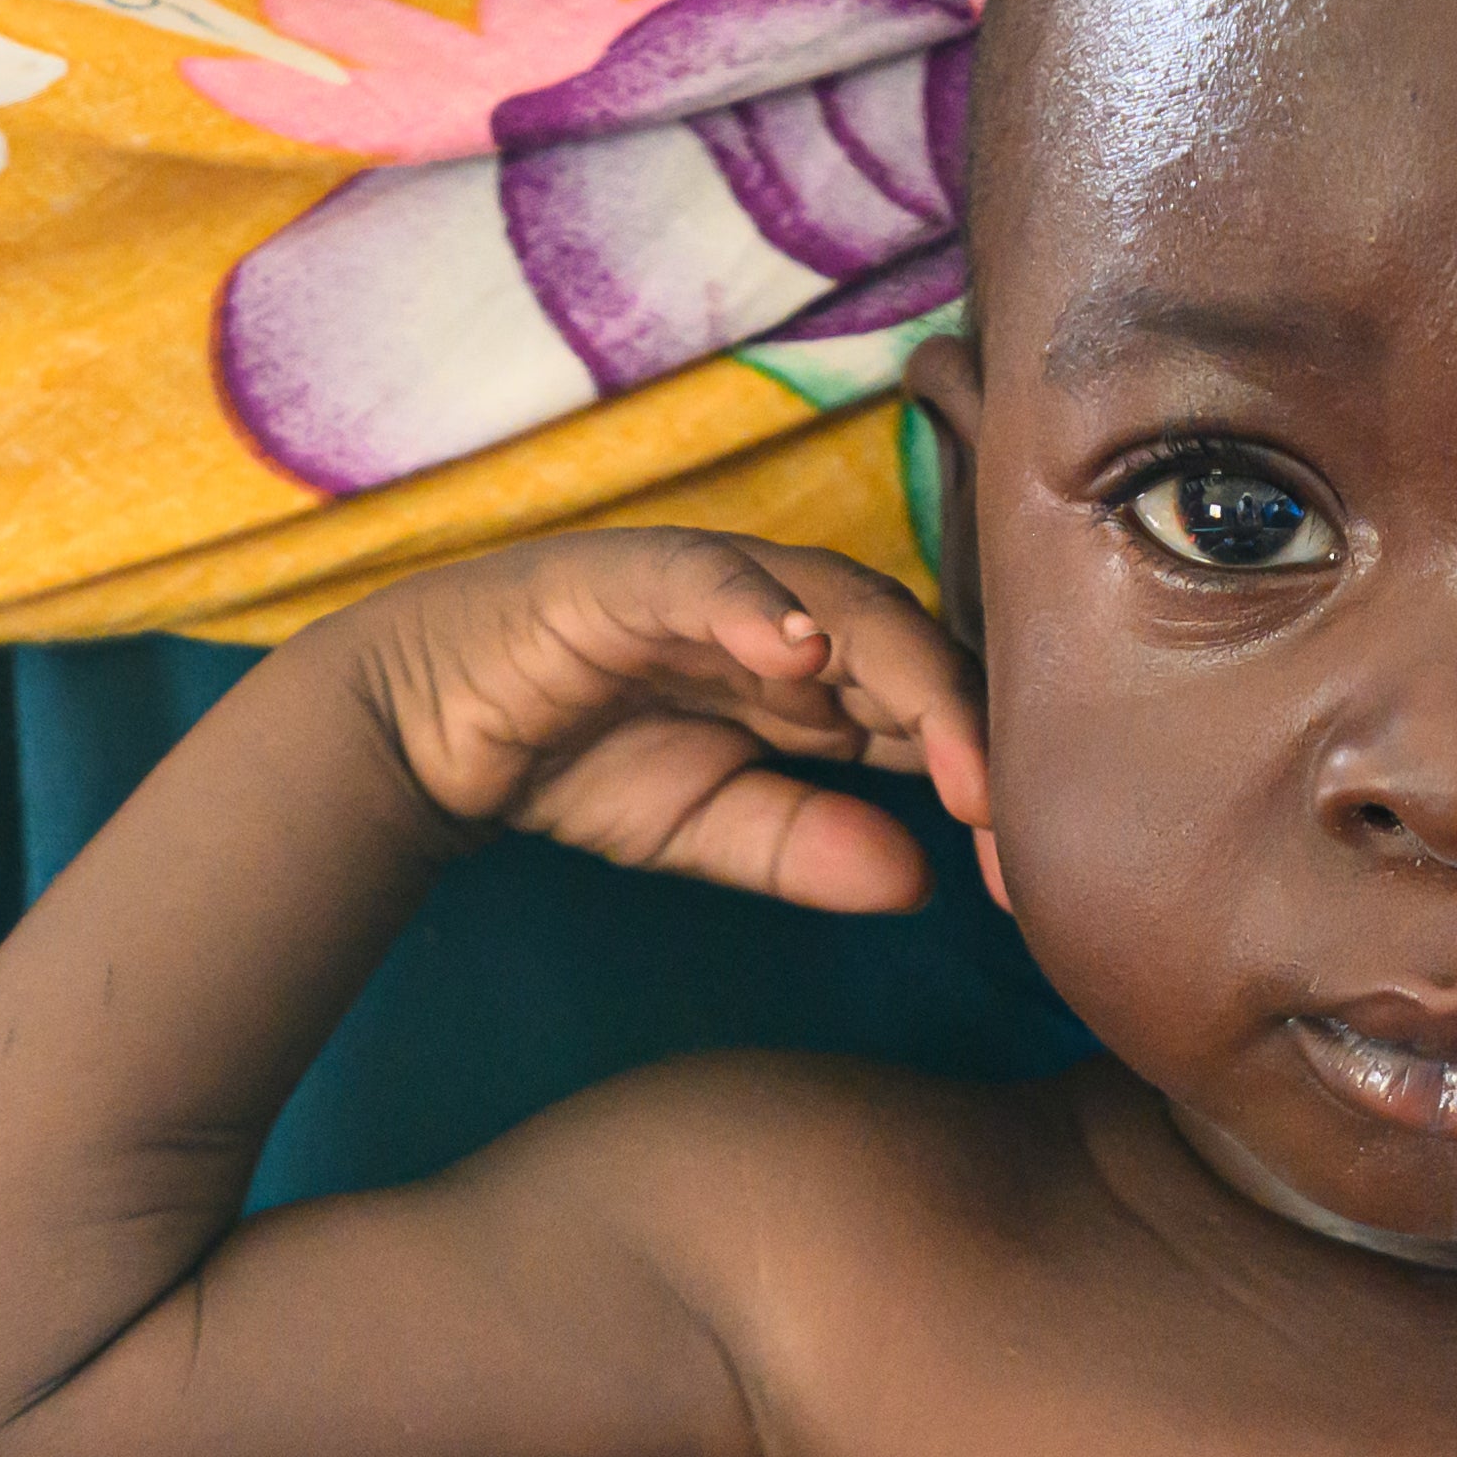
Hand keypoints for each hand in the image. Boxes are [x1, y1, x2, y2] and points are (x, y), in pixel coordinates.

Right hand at [318, 530, 988, 912]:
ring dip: (901, 669)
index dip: (986, 783)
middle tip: (1011, 820)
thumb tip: (920, 883)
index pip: (932, 718)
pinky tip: (800, 651)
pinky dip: (757, 608)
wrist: (429, 726)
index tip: (1028, 873)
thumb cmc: (579, 760)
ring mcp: (719, 590)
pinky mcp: (632, 573)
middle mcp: (789, 623)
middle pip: (915, 655)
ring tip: (950, 748)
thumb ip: (807, 850)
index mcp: (821, 687)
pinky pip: (707, 579)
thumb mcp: (709, 831)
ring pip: (840, 606)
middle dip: (970, 734)